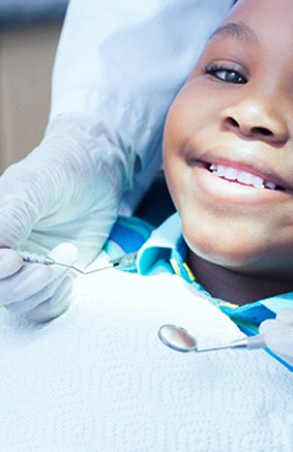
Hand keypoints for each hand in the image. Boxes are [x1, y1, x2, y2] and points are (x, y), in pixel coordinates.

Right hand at [0, 114, 130, 320]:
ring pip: (19, 302)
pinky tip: (70, 277)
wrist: (99, 171)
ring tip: (68, 253)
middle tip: (49, 266)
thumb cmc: (63, 169)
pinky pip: (44, 307)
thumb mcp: (36, 185)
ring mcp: (26, 268)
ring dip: (45, 288)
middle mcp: (3, 252)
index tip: (16, 260)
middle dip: (22, 284)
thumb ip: (13, 216)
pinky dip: (56, 299)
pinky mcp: (52, 278)